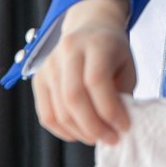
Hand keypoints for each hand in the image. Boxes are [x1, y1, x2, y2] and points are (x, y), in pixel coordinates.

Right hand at [32, 0, 135, 145]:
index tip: (124, 126)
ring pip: (59, 110)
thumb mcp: (127, 66)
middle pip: (73, 97)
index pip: (96, 81)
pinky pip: (46, 115)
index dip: (110, 110)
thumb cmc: (113, 52)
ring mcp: (49, 65)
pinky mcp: (38, 79)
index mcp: (95, 44)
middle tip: (111, 138)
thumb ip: (122, 94)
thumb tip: (115, 127)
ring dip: (80, 132)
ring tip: (98, 137)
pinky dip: (63, 131)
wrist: (90, 28)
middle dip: (94, 126)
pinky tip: (80, 133)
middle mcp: (68, 51)